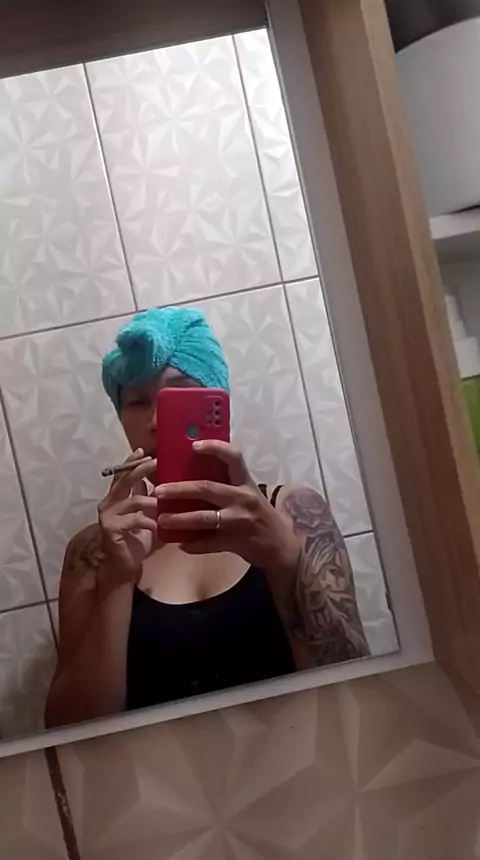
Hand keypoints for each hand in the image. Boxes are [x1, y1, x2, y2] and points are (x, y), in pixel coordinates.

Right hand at [98, 448, 158, 584]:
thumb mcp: (144, 515)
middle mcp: (108, 503)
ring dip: (151, 501)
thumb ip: (146, 498)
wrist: (124, 567)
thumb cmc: (135, 541)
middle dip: (139, 469)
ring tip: (164, 503)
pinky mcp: (111, 530)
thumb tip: (160, 481)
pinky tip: (158, 526)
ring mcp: (108, 516)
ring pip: (132, 500)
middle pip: (123, 481)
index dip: (131, 462)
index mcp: (115, 498)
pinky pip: (133, 520)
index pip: (122, 474)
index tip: (143, 450)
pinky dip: (148, 521)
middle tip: (154, 461)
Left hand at [155, 441, 300, 573]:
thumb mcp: (247, 492)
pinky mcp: (235, 542)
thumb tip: (190, 472)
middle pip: (207, 488)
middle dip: (179, 489)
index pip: (233, 457)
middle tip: (158, 491)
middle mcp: (243, 498)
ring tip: (162, 519)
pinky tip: (180, 543)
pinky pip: (209, 543)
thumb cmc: (258, 513)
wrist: (279, 544)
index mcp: (245, 482)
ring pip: (204, 518)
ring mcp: (239, 521)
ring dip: (180, 519)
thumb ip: (226, 483)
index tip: (194, 445)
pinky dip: (193, 544)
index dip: (214, 448)